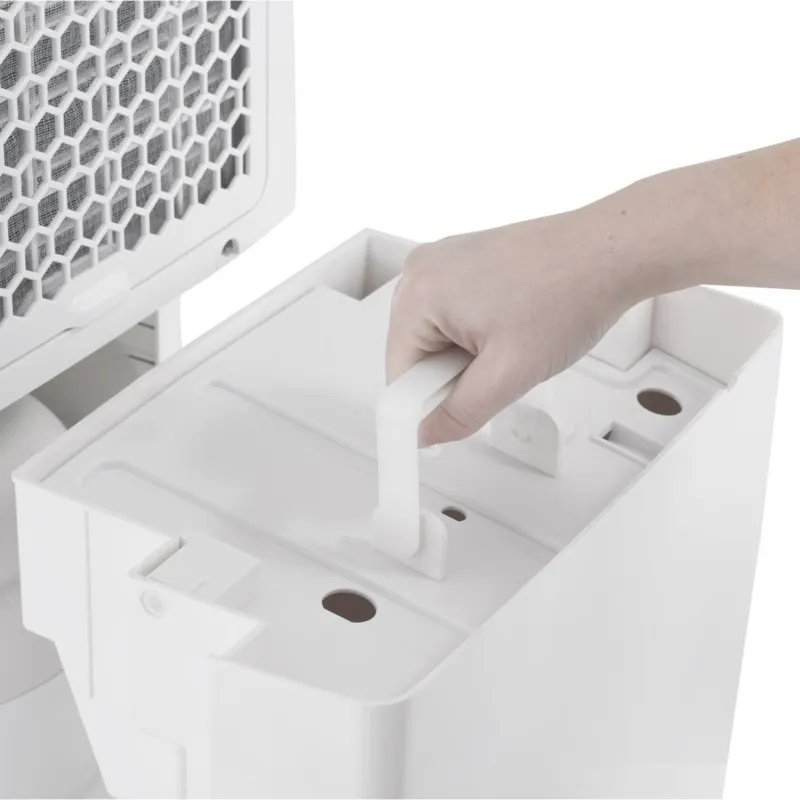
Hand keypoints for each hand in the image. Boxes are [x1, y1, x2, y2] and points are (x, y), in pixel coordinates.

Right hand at [386, 212, 643, 445]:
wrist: (611, 253)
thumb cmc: (569, 291)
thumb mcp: (508, 375)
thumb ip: (458, 414)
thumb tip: (427, 433)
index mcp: (418, 291)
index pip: (398, 375)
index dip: (426, 407)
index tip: (452, 416)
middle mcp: (423, 268)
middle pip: (414, 355)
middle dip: (452, 377)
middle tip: (500, 368)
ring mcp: (445, 260)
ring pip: (436, 338)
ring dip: (468, 356)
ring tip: (512, 341)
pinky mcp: (465, 260)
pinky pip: (453, 315)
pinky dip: (477, 333)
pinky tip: (511, 327)